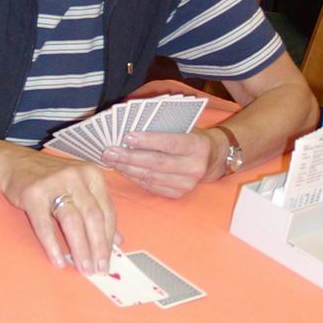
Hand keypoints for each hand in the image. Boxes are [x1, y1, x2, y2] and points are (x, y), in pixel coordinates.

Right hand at [0, 149, 118, 274]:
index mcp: (92, 174)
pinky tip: (59, 261)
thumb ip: (98, 210)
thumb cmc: (51, 178)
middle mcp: (76, 176)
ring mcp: (54, 183)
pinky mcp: (33, 193)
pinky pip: (45, 224)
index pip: (107, 210)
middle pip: (93, 216)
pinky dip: (53, 245)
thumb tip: (119, 241)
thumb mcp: (79, 188)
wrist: (15, 163)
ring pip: (73, 220)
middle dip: (99, 246)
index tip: (110, 260)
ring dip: (81, 248)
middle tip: (99, 269)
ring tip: (84, 269)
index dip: (110, 238)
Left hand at [102, 128, 222, 196]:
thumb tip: (131, 127)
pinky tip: (123, 169)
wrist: (212, 158)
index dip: (148, 141)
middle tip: (109, 151)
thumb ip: (163, 128)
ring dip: (128, 169)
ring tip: (111, 159)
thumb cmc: (192, 136)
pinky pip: (151, 187)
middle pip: (157, 163)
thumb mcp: (184, 127)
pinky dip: (134, 178)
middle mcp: (194, 168)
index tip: (127, 136)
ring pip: (151, 177)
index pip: (170, 143)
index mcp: (197, 146)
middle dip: (130, 157)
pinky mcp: (178, 195)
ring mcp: (186, 184)